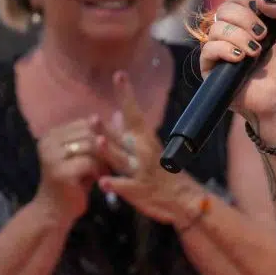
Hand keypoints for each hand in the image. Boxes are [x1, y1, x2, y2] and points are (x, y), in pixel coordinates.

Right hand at [35, 117, 107, 225]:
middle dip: (107, 146)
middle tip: (115, 160)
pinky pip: (89, 162)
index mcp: (52, 134)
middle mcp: (48, 142)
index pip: (85, 123)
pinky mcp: (60, 171)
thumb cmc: (73, 182)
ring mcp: (52, 156)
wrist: (55, 211)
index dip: (104, 134)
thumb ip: (96, 138)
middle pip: (89, 133)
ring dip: (104, 158)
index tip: (115, 147)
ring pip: (91, 146)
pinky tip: (101, 179)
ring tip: (107, 170)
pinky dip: (100, 170)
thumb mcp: (84, 156)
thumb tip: (119, 115)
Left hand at [94, 71, 207, 225]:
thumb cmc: (162, 172)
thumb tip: (117, 113)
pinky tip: (103, 182)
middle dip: (107, 128)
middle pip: (123, 136)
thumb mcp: (147, 148)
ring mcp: (140, 172)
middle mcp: (142, 152)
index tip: (119, 75)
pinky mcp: (140, 191)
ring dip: (110, 152)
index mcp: (144, 140)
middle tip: (92, 117)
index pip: (133, 113)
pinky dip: (114, 185)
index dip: (126, 94)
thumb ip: (128, 132)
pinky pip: (125, 187)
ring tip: (99, 142)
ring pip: (122, 160)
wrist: (183, 199)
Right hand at [198, 0, 275, 143]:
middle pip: (224, 8)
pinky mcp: (211, 67)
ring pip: (216, 27)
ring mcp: (221, 48)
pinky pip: (208, 48)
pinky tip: (241, 59)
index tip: (264, 11)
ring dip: (239, 36)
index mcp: (252, 18)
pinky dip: (225, 50)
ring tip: (256, 52)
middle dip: (245, 18)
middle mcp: (233, 30)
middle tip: (263, 35)